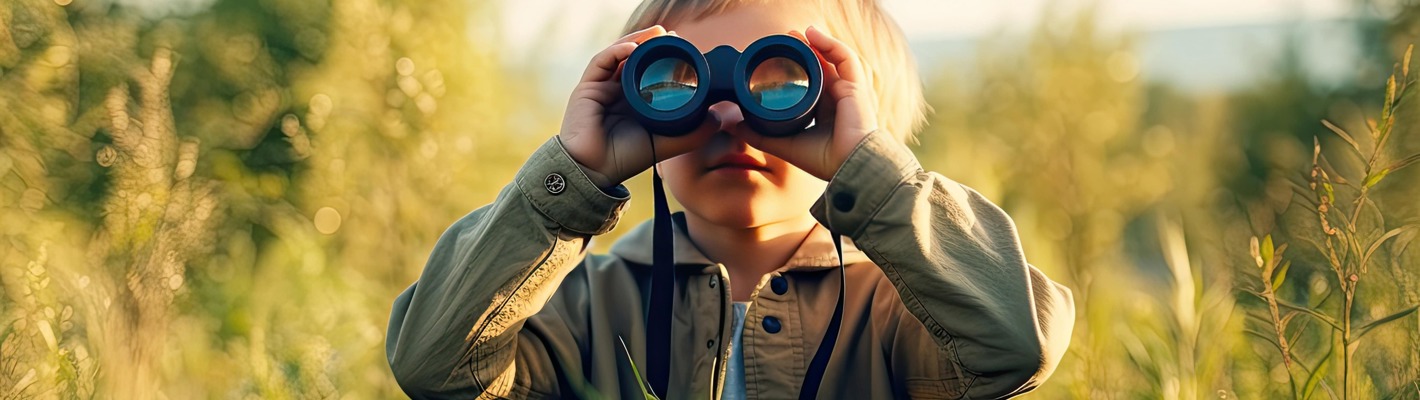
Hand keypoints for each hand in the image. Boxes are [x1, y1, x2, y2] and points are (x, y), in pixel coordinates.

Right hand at [559, 25, 719, 187]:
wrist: (596, 171)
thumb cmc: (625, 159)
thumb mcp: (666, 143)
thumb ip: (692, 134)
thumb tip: (718, 118)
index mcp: (633, 101)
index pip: (648, 71)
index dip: (663, 57)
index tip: (684, 48)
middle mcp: (616, 91)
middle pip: (633, 58)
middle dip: (651, 44)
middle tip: (672, 36)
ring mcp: (601, 87)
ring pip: (618, 55)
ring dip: (637, 41)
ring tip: (656, 34)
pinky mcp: (586, 88)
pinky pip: (601, 62)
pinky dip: (617, 51)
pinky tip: (634, 48)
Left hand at [733, 26, 879, 181]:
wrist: (847, 165)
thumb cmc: (824, 160)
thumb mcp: (785, 145)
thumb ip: (760, 135)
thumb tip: (734, 126)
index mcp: (825, 112)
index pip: (813, 84)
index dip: (798, 70)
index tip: (778, 60)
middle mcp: (838, 99)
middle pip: (822, 67)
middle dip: (805, 51)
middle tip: (786, 41)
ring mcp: (848, 91)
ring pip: (832, 59)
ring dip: (816, 43)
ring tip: (796, 34)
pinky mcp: (855, 86)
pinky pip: (845, 57)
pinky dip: (830, 43)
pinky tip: (813, 34)